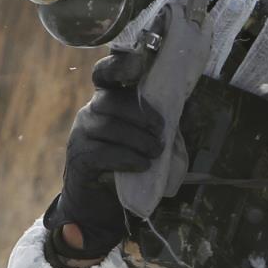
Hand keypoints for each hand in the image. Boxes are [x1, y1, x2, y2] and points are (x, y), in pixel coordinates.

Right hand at [44, 51, 161, 263]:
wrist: (101, 205)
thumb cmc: (129, 164)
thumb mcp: (149, 138)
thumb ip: (162, 122)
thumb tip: (188, 107)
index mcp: (108, 100)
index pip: (106, 74)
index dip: (119, 65)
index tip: (138, 62)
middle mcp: (91, 112)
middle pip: (111, 101)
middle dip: (140, 114)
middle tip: (160, 132)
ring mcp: (81, 135)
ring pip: (108, 127)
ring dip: (138, 139)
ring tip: (155, 152)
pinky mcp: (79, 159)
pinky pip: (102, 153)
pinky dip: (127, 158)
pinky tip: (141, 165)